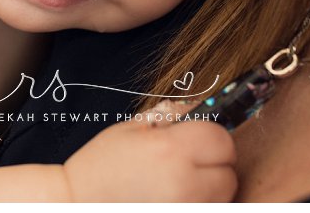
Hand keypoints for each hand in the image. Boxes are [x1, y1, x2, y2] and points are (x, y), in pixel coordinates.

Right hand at [62, 119, 236, 201]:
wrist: (79, 202)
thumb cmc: (101, 165)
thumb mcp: (132, 129)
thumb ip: (171, 116)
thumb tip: (203, 106)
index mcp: (169, 149)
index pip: (222, 140)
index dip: (213, 138)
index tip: (198, 140)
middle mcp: (183, 183)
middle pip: (229, 173)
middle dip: (216, 166)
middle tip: (188, 164)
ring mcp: (185, 208)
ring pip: (223, 196)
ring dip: (211, 188)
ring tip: (179, 183)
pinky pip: (208, 208)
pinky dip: (200, 202)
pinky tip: (175, 197)